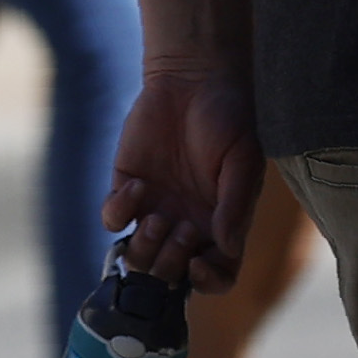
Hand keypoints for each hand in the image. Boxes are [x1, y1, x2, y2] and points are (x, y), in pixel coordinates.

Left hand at [105, 57, 264, 294]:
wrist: (195, 75)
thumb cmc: (231, 115)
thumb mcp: (244, 159)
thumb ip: (237, 205)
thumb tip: (227, 247)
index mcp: (221, 222)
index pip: (218, 274)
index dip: (208, 282)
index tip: (198, 264)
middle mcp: (187, 223)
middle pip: (170, 274)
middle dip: (171, 263)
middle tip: (181, 229)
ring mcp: (155, 208)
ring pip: (138, 257)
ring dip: (144, 248)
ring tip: (157, 217)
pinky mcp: (127, 187)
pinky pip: (113, 220)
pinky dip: (119, 211)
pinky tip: (137, 186)